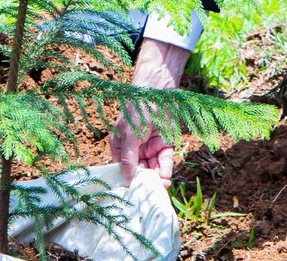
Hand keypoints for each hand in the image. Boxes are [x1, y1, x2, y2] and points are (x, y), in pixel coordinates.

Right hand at [110, 39, 191, 185]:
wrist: (158, 92)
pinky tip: (166, 178)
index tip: (132, 195)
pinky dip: (165, 169)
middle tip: (150, 195)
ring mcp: (149, 147)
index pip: (122, 168)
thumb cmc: (137, 110)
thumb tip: (125, 181)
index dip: (127, 180)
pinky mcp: (164, 144)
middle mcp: (134, 149)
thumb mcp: (130, 135)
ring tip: (161, 188)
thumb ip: (128, 158)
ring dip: (157, 178)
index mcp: (120, 146)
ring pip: (153, 167)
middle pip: (139, 170)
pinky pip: (164, 160)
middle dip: (145, 182)